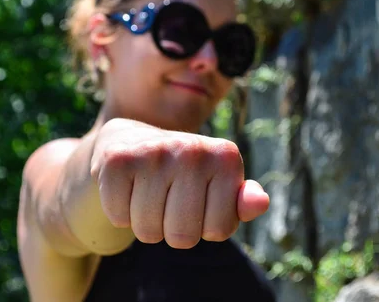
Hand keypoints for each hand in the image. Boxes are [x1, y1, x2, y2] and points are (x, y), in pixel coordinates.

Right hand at [91, 118, 269, 248]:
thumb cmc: (185, 175)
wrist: (131, 141)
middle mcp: (192, 148)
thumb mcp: (219, 187)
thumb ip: (241, 201)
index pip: (219, 230)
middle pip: (182, 237)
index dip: (205, 226)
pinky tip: (128, 187)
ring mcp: (154, 152)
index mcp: (225, 156)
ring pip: (148, 232)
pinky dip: (120, 212)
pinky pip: (119, 218)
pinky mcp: (118, 160)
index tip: (199, 202)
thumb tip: (260, 202)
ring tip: (148, 194)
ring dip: (146, 224)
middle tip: (169, 201)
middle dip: (173, 230)